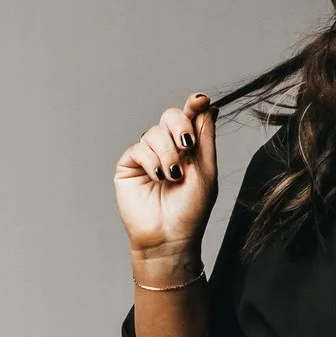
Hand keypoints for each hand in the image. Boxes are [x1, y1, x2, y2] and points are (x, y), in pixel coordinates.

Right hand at [115, 93, 218, 271]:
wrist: (170, 236)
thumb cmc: (190, 209)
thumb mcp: (205, 170)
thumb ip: (205, 137)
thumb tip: (206, 106)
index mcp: (188, 147)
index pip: (190, 117)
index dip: (194, 105)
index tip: (200, 100)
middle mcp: (167, 148)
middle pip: (170, 116)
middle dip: (180, 126)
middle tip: (186, 145)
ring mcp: (147, 156)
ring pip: (154, 132)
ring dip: (167, 153)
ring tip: (173, 176)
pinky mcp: (129, 165)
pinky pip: (138, 148)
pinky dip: (151, 161)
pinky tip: (158, 177)